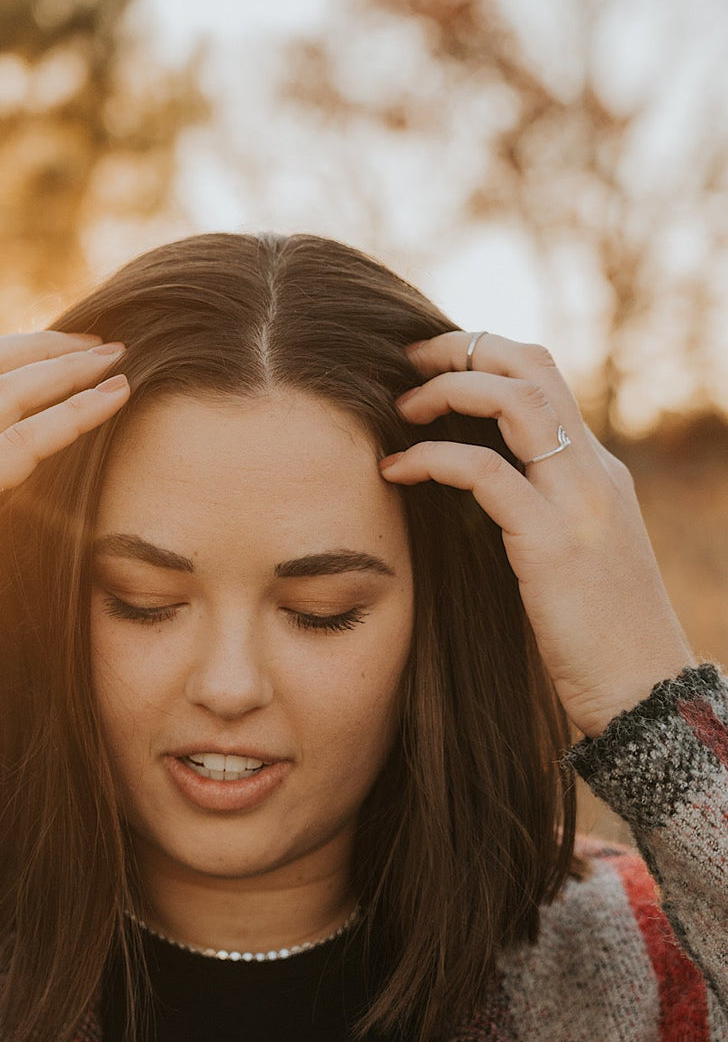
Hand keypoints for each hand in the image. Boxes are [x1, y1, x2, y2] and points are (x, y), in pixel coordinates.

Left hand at [377, 331, 694, 739]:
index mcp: (596, 471)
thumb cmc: (597, 637)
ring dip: (448, 388)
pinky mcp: (551, 542)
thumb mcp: (572, 554)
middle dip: (461, 348)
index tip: (429, 367)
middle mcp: (593, 472)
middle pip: (530, 366)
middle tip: (405, 360)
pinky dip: (431, 458)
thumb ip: (537, 509)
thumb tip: (468, 486)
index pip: (543, 378)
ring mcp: (578, 502)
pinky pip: (483, 472)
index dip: (484, 356)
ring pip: (514, 400)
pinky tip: (396, 471)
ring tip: (400, 407)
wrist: (644, 693)